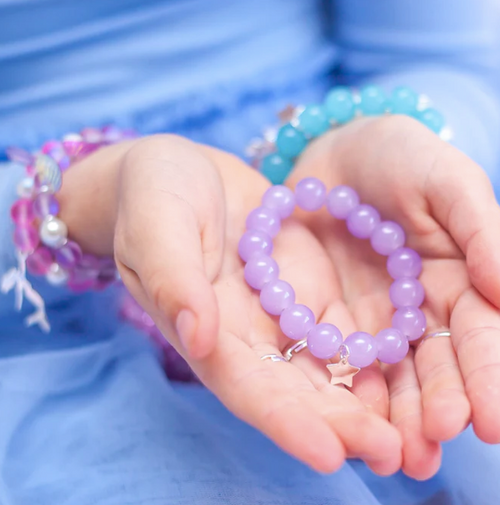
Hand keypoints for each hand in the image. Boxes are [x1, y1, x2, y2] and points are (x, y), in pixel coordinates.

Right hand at [60, 135, 402, 474]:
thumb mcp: (156, 229)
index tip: (328, 454)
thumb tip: (201, 338)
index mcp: (207, 332)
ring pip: (326, 364)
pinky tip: (410, 367)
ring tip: (413, 432)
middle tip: (390, 451)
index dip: (285, 423)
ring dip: (366, 398)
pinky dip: (375, 349)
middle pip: (295, 389)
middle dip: (340, 423)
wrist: (182, 171)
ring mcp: (282, 311)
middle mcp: (248, 335)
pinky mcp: (309, 285)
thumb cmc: (154, 198)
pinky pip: (344, 323)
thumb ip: (175, 282)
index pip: (246, 388)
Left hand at [287, 115, 499, 478]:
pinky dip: (348, 387)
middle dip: (438, 405)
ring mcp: (374, 313)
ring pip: (390, 370)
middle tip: (433, 445)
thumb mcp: (446, 181)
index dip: (487, 376)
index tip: (491, 423)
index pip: (480, 334)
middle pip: (434, 362)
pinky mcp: (331, 311)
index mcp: (458, 277)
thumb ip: (481, 232)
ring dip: (396, 413)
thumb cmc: (398, 154)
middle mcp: (418, 305)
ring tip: (398, 456)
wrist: (335, 149)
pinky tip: (350, 418)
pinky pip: (339, 353)